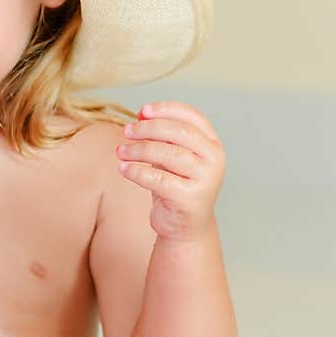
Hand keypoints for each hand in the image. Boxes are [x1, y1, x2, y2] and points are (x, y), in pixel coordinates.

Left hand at [115, 102, 225, 241]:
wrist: (185, 226)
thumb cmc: (176, 186)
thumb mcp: (171, 157)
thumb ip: (162, 137)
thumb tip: (141, 115)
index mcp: (212, 144)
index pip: (192, 116)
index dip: (166, 109)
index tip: (142, 111)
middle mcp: (214, 159)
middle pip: (179, 132)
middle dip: (149, 128)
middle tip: (127, 130)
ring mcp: (205, 179)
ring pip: (168, 154)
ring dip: (139, 150)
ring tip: (121, 151)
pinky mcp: (190, 198)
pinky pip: (158, 179)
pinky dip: (136, 171)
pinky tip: (123, 169)